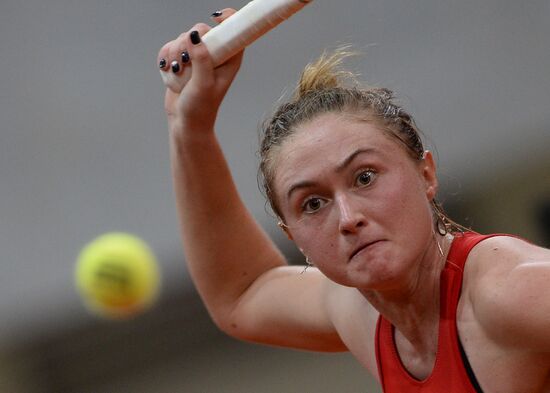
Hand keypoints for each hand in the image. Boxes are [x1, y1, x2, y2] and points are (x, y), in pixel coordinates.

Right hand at [158, 9, 243, 134]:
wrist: (185, 123)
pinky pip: (170, 47)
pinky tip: (168, 71)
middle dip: (186, 42)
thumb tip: (195, 36)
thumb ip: (201, 59)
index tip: (214, 18)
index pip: (234, 31)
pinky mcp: (182, 62)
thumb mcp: (203, 84)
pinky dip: (165, 57)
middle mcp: (215, 56)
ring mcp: (198, 58)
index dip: (228, 19)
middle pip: (201, 30)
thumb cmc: (200, 108)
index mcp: (229, 60)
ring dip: (174, 53)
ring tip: (176, 72)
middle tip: (184, 61)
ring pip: (183, 38)